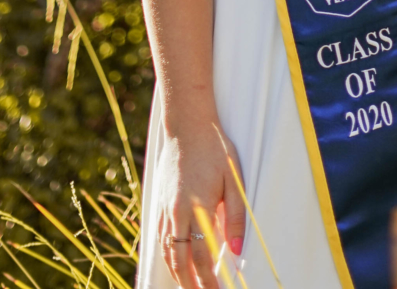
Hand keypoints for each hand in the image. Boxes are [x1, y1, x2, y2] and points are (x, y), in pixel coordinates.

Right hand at [155, 116, 245, 287]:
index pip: (201, 255)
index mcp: (197, 207)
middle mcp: (176, 211)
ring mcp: (165, 207)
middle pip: (179, 259)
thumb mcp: (233, 178)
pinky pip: (161, 236)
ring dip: (177, 272)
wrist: (187, 124)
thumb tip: (236, 250)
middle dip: (190, 283)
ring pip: (167, 250)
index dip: (209, 278)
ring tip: (188, 286)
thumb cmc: (214, 148)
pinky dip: (167, 254)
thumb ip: (236, 215)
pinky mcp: (160, 201)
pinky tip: (175, 261)